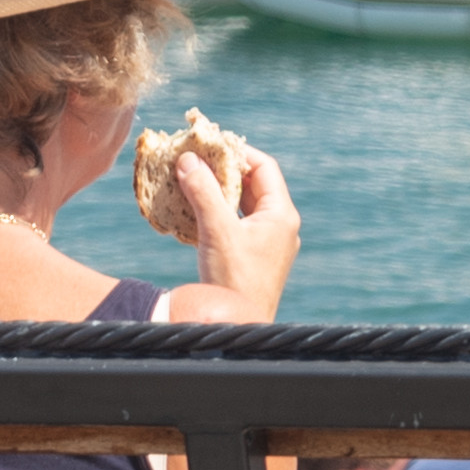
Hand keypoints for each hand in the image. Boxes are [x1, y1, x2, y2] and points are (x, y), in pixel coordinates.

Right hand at [170, 130, 298, 305]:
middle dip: (222, 171)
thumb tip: (188, 159)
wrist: (240, 325)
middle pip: (253, 185)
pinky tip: (193, 211)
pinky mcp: (254, 257)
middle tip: (194, 159)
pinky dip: (217, 213)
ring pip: (242, 206)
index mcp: (281, 215)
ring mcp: (268, 242)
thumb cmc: (234, 280)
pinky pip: (236, 224)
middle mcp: (280, 226)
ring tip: (189, 180)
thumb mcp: (217, 231)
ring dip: (217, 192)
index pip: (264, 168)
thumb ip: (203, 192)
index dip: (237, 152)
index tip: (209, 144)